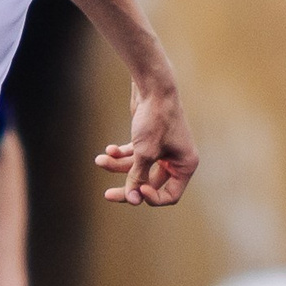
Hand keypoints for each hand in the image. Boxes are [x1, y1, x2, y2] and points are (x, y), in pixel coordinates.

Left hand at [97, 85, 195, 205]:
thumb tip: (132, 200)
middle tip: (107, 194)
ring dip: (118, 166)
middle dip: (128, 186)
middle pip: (150, 184)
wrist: (153, 86)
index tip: (137, 190)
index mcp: (185, 165)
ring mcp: (163, 150)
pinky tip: (108, 150)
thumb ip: (138, 178)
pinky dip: (121, 154)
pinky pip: (134, 155)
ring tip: (100, 160)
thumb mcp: (145, 153)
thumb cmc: (155, 119)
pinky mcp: (150, 140)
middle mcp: (177, 159)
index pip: (170, 195)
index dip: (151, 197)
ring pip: (138, 168)